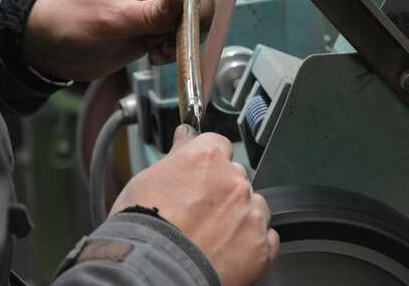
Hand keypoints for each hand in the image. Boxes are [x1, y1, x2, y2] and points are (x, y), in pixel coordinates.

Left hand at [23, 0, 224, 80]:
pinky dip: (175, 51)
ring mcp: (156, 13)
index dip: (204, 2)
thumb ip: (150, 13)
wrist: (51, 47)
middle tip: (181, 40)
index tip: (193, 27)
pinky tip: (155, 56)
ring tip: (160, 52)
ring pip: (194, 21)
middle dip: (200, 21)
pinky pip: (179, 39)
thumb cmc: (70, 21)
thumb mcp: (110, 18)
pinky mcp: (153, 32)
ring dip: (185, 40)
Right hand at [110, 125, 279, 285]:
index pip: (219, 144)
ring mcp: (250, 213)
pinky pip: (266, 236)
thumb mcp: (149, 179)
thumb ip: (176, 155)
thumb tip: (185, 136)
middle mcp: (234, 181)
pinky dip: (251, 242)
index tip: (202, 172)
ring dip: (240, 215)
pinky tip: (228, 249)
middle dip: (222, 189)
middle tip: (199, 210)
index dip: (208, 160)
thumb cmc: (142, 226)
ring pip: (254, 205)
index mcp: (208, 159)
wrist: (150, 271)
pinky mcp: (260, 246)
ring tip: (213, 234)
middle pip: (236, 175)